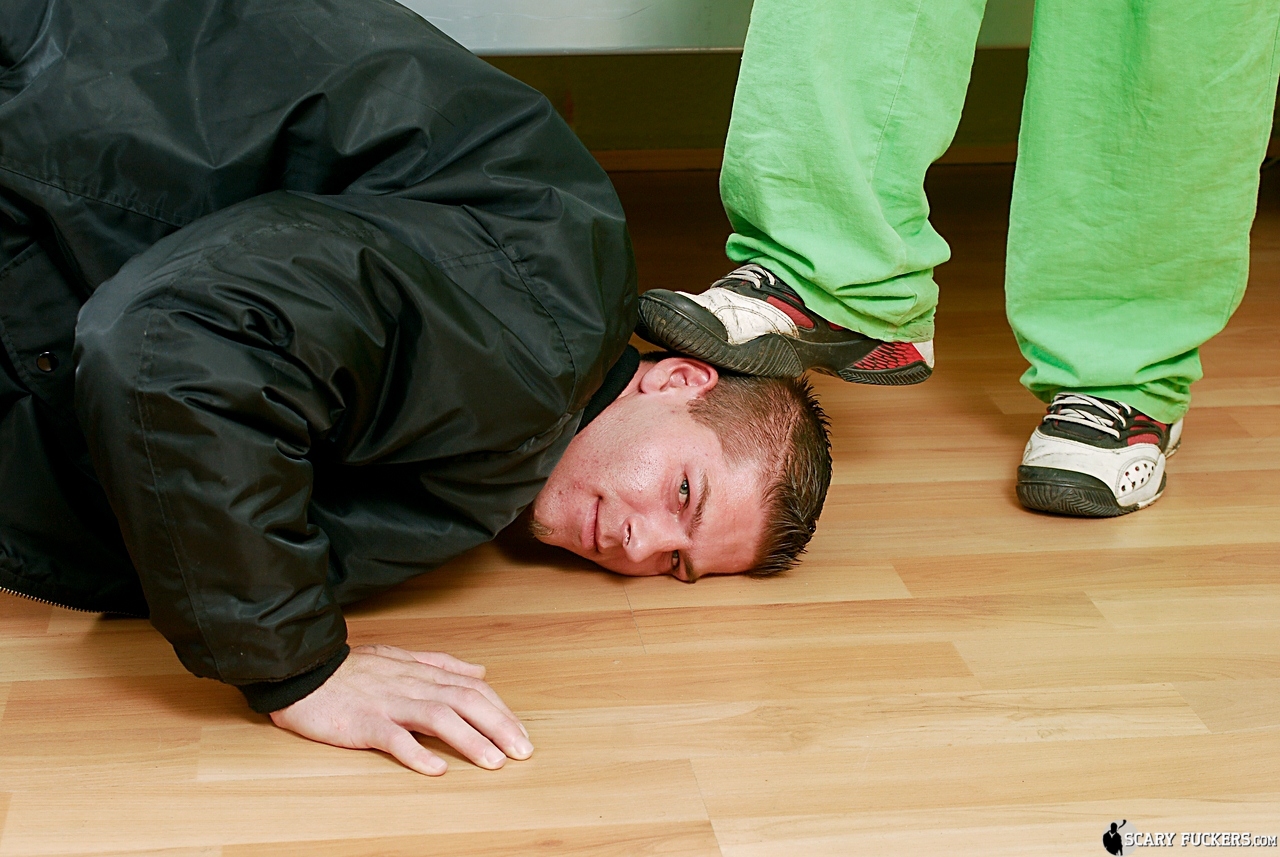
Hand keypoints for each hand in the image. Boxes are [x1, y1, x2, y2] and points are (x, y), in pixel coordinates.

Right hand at [269, 644, 532, 774]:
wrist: (303, 670)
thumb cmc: (351, 669)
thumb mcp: (401, 657)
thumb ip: (442, 664)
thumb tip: (479, 670)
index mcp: (421, 672)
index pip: (472, 689)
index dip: (501, 711)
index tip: (521, 734)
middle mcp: (411, 685)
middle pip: (465, 702)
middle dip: (498, 727)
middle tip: (522, 752)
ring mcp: (387, 703)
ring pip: (438, 717)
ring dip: (470, 740)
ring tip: (494, 762)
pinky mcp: (363, 722)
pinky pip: (393, 738)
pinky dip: (416, 753)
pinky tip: (437, 768)